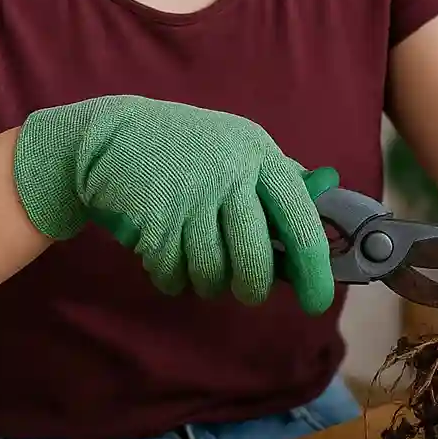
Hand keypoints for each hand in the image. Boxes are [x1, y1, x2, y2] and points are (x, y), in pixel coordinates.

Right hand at [11, 95, 335, 313]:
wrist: (109, 137)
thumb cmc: (190, 149)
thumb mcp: (241, 147)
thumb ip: (283, 180)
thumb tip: (327, 214)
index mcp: (260, 156)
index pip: (299, 219)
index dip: (312, 267)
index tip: (317, 301)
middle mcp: (228, 176)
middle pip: (254, 261)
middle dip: (253, 287)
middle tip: (248, 289)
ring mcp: (188, 199)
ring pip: (213, 274)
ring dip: (209, 282)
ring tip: (200, 260)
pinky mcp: (152, 222)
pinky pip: (174, 276)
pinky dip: (173, 277)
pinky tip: (168, 253)